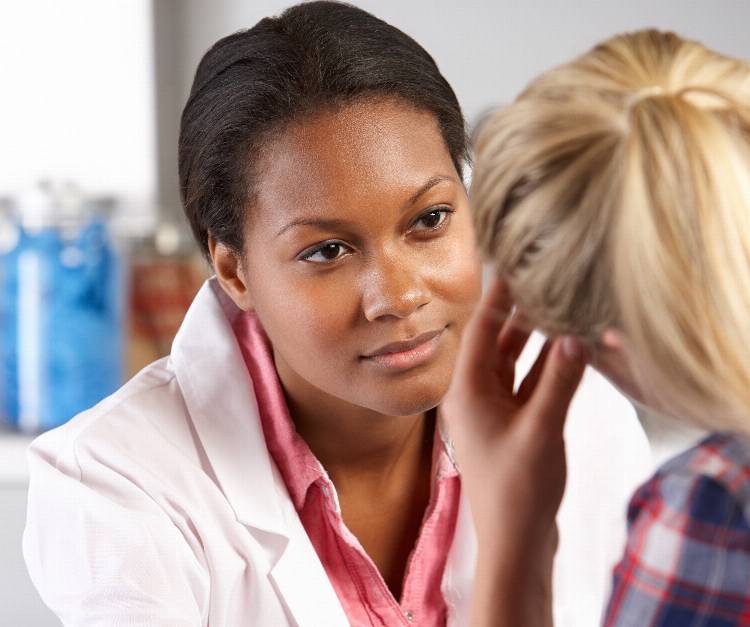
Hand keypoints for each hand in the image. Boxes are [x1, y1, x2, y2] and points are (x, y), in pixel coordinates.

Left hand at [441, 276, 586, 626]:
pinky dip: (545, 365)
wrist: (515, 540)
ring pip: (514, 360)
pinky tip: (566, 346)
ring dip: (534, 336)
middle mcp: (475, 393)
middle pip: (497, 340)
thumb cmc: (518, 490)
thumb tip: (576, 336)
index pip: (481, 328)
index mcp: (467, 390)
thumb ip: (559, 381)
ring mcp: (494, 408)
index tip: (514, 263)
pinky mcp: (513, 422)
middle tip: (541, 276)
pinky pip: (527, 381)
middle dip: (519, 311)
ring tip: (557, 303)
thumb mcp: (541, 430)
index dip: (499, 295)